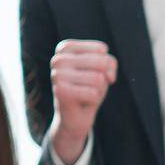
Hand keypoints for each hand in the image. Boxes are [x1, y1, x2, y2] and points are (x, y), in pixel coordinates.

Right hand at [48, 39, 116, 164]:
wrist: (75, 115)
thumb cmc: (90, 87)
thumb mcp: (104, 69)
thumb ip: (108, 63)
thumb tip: (102, 77)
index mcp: (65, 48)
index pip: (101, 49)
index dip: (106, 64)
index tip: (94, 72)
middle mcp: (57, 59)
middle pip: (101, 62)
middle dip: (103, 78)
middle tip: (90, 86)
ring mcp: (56, 75)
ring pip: (98, 78)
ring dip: (98, 90)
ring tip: (85, 93)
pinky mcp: (59, 91)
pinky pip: (93, 93)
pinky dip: (94, 100)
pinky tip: (82, 101)